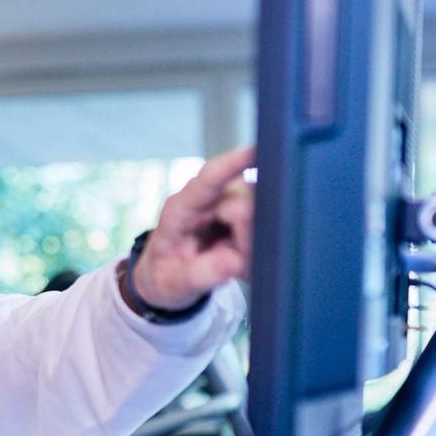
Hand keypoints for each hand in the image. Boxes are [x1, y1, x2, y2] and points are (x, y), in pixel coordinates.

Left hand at [132, 145, 254, 310]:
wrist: (169, 276)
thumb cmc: (168, 275)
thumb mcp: (175, 284)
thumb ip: (201, 274)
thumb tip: (234, 262)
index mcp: (181, 209)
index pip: (208, 180)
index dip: (232, 164)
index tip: (254, 151)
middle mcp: (208, 197)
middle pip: (245, 204)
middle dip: (247, 239)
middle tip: (233, 265)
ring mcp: (231, 200)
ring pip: (262, 214)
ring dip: (253, 244)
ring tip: (232, 263)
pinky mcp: (248, 208)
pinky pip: (267, 224)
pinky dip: (258, 247)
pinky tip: (241, 259)